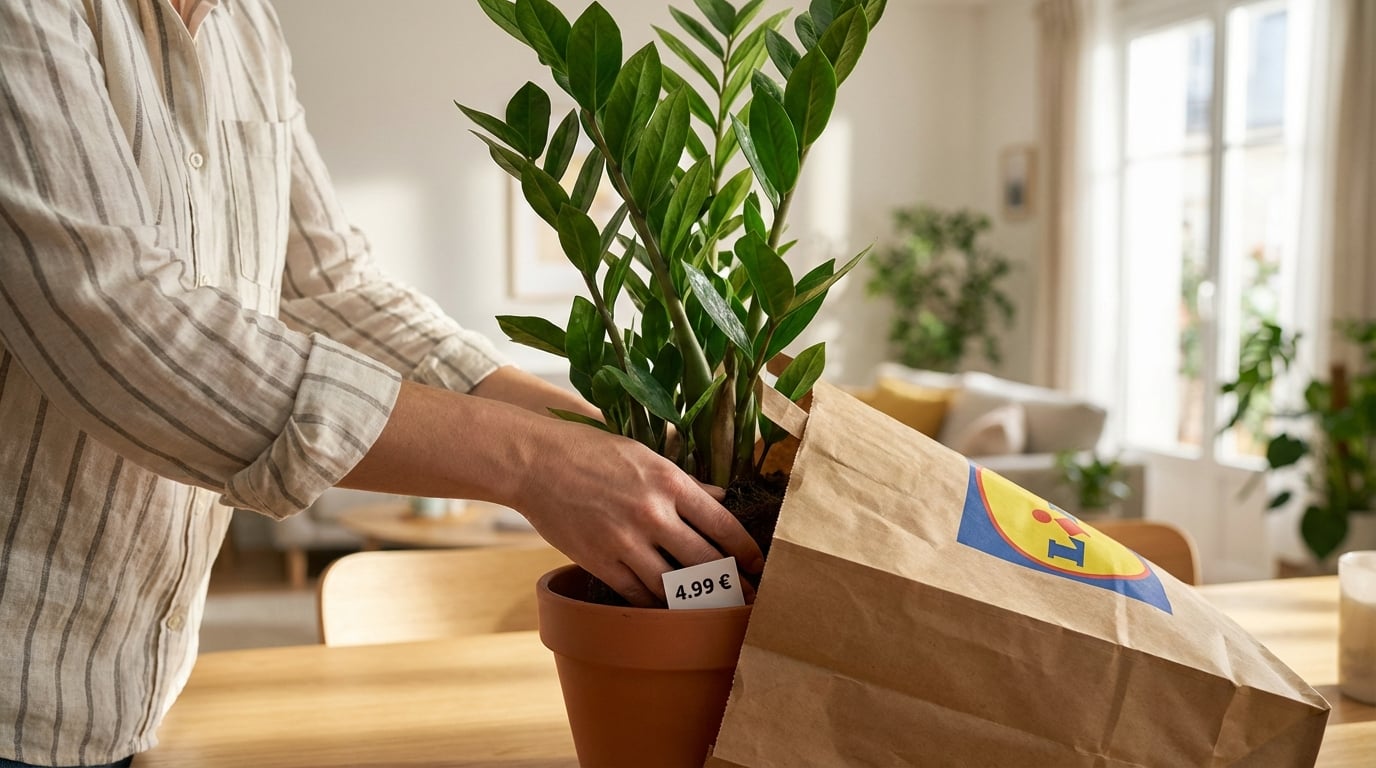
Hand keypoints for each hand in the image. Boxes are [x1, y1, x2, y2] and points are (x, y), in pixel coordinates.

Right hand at [513, 419, 763, 606]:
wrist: (536, 462)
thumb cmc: (593, 453)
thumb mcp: (645, 456)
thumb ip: (686, 482)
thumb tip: (722, 499)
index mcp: (669, 482)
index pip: (723, 524)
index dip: (746, 551)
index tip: (759, 565)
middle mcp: (652, 513)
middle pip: (705, 562)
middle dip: (731, 584)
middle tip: (745, 597)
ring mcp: (624, 540)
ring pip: (672, 586)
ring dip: (694, 601)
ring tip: (711, 609)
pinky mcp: (598, 561)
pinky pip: (636, 593)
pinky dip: (654, 604)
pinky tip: (666, 607)